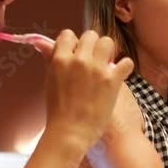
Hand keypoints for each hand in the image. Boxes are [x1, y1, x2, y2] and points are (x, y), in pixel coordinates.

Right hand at [33, 29, 134, 149]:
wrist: (70, 133)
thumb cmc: (57, 110)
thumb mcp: (50, 80)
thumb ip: (49, 58)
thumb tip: (41, 42)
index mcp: (60, 59)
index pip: (68, 34)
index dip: (74, 44)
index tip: (76, 54)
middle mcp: (79, 60)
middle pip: (90, 35)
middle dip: (92, 46)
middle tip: (93, 61)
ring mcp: (97, 69)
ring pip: (108, 42)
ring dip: (108, 52)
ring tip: (105, 66)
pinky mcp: (112, 80)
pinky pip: (125, 62)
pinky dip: (124, 68)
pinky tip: (118, 76)